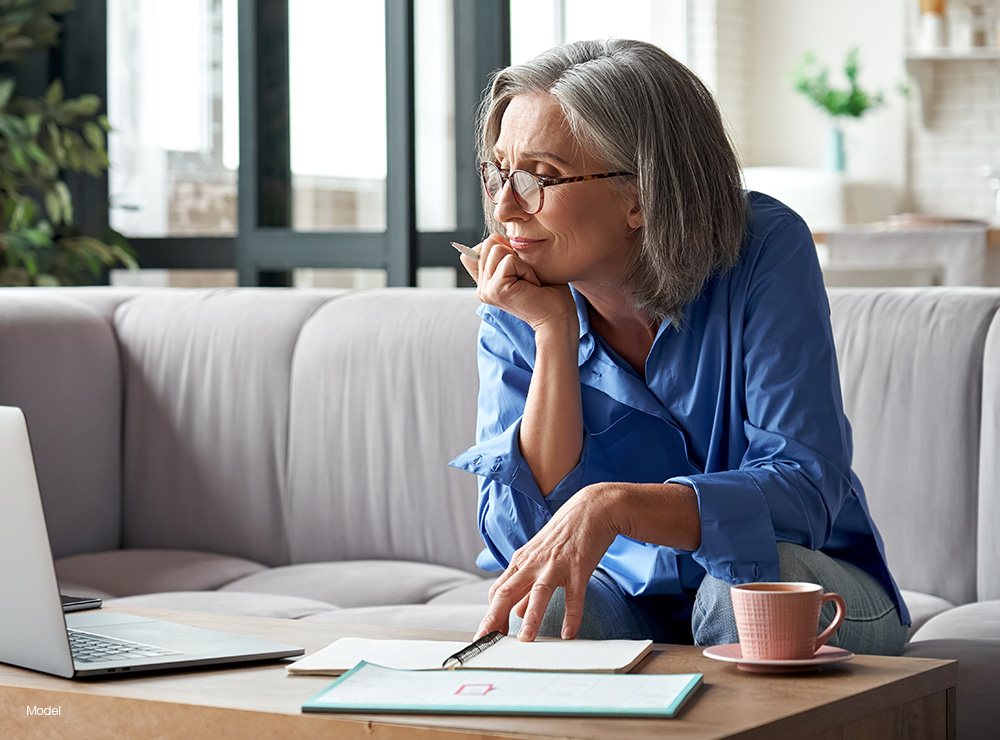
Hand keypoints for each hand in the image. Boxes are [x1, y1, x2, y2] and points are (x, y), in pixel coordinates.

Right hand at [460, 235, 575, 333]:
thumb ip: (505, 254)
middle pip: (489, 243)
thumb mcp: (523, 266)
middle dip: (514, 253)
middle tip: (527, 277)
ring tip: (529, 281)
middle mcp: (482, 287)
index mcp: (486, 283)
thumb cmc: (548, 292)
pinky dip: (526, 269)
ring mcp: (486, 290)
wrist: (558, 318)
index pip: (477, 249)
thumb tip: (496, 237)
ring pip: (497, 248)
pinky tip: (532, 286)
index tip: (519, 270)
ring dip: (521, 262)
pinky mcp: (495, 289)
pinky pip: (509, 260)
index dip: (501, 248)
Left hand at [474, 484, 620, 641]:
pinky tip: (569, 633)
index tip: (487, 635)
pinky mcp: (578, 567)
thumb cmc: (563, 534)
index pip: (498, 591)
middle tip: (486, 640)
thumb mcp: (539, 557)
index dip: (491, 614)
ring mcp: (555, 565)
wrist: (591, 509)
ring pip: (538, 593)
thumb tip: (516, 612)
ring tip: (525, 640)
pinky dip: (572, 615)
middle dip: (495, 618)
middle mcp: (533, 563)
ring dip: (531, 617)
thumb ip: (526, 585)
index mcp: (521, 561)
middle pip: (507, 592)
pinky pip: (574, 595)